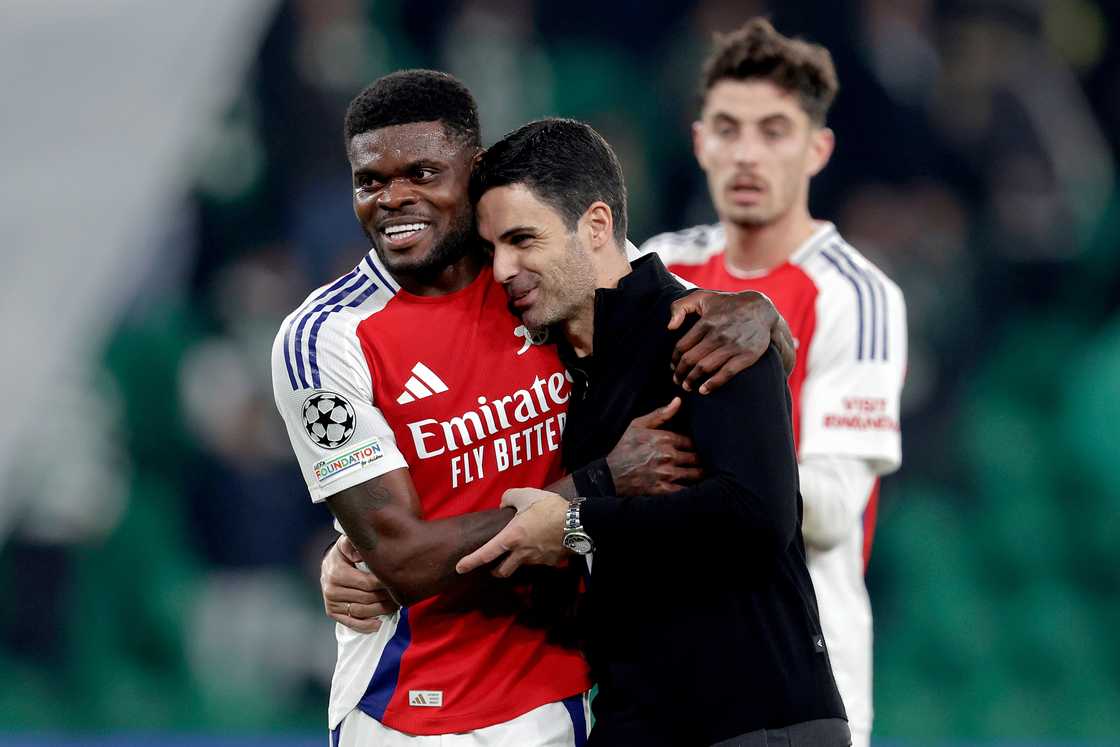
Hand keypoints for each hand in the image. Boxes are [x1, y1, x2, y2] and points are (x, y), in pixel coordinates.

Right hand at [321, 535, 398, 632]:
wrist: (329, 565)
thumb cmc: (344, 554)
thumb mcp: (347, 543)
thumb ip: (353, 544)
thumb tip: (359, 554)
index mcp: (336, 572)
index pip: (367, 583)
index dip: (384, 584)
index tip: (397, 582)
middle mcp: (331, 589)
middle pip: (367, 598)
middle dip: (386, 597)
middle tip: (400, 595)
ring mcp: (331, 602)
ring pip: (361, 611)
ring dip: (381, 611)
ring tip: (395, 606)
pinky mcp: (332, 612)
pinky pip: (351, 623)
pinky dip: (366, 626)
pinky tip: (378, 624)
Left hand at [455, 491, 568, 576]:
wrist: (579, 522)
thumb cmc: (549, 508)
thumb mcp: (526, 494)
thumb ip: (509, 497)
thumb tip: (504, 505)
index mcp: (511, 538)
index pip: (486, 554)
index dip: (470, 562)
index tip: (460, 568)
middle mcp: (522, 553)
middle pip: (503, 571)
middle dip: (496, 571)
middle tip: (493, 566)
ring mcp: (538, 560)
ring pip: (522, 565)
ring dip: (518, 560)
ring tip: (524, 547)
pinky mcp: (552, 562)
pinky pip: (541, 561)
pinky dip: (538, 555)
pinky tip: (544, 543)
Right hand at [607, 397, 701, 494]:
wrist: (610, 475)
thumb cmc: (624, 448)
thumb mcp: (638, 425)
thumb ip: (661, 413)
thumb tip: (678, 401)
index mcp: (664, 438)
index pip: (692, 441)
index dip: (694, 444)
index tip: (694, 448)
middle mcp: (668, 455)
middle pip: (696, 457)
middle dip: (698, 459)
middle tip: (700, 461)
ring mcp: (667, 473)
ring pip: (695, 473)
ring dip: (699, 473)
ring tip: (699, 473)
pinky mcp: (664, 489)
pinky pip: (686, 489)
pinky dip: (691, 488)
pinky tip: (692, 486)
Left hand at [668, 289, 795, 392]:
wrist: (761, 309)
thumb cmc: (727, 304)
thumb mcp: (702, 297)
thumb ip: (680, 307)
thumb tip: (670, 327)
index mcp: (706, 322)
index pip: (682, 346)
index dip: (674, 359)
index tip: (673, 366)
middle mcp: (718, 334)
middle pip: (691, 359)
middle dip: (680, 373)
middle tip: (676, 380)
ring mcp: (733, 346)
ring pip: (705, 368)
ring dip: (692, 380)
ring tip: (686, 386)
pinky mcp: (746, 355)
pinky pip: (726, 373)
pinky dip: (712, 384)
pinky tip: (703, 390)